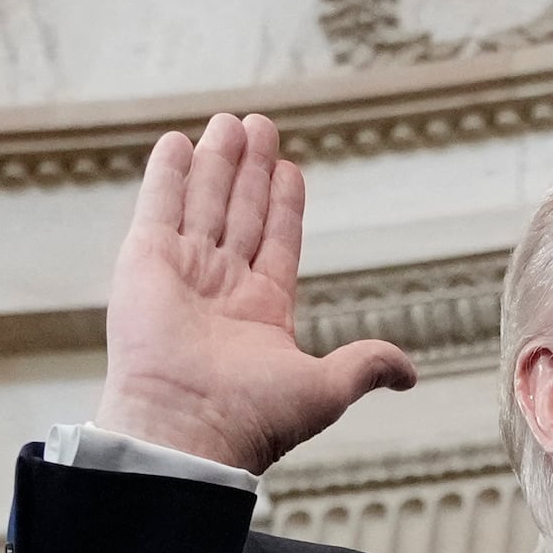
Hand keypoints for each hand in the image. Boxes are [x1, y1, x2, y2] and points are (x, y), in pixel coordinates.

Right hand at [95, 114, 415, 473]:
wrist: (188, 430)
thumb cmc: (254, 418)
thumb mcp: (326, 388)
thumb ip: (366, 365)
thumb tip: (409, 374)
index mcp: (262, 312)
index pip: (277, 241)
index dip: (285, 203)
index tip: (291, 167)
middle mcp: (221, 289)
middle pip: (241, 212)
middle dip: (251, 170)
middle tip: (261, 125)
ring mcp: (182, 273)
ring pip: (204, 202)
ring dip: (218, 162)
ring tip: (231, 121)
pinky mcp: (144, 263)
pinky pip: (158, 207)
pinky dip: (168, 174)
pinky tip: (178, 142)